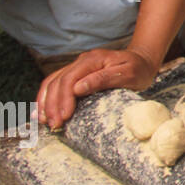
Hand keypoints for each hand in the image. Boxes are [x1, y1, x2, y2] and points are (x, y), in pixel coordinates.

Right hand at [36, 47, 158, 130]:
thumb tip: (77, 89)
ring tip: (45, 122)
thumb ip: (103, 79)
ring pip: (52, 82)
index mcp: (92, 60)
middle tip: (54, 125)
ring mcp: (77, 67)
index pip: (69, 79)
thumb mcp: (128, 73)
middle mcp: (81, 61)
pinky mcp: (76, 74)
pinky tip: (42, 112)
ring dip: (46, 102)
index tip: (64, 117)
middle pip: (57, 82)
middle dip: (52, 105)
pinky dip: (46, 98)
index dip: (63, 99)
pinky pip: (55, 84)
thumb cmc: (138, 69)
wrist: (142, 60)